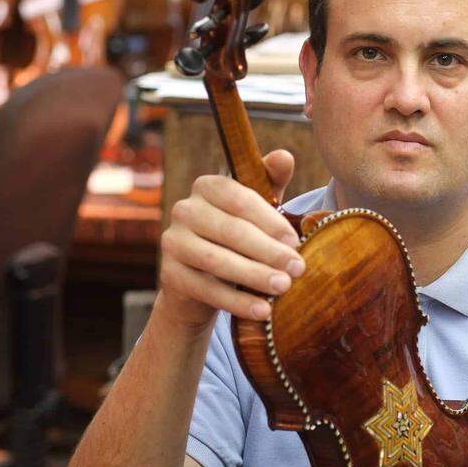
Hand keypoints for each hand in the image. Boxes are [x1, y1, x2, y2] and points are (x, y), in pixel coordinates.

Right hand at [157, 150, 303, 330]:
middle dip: (268, 251)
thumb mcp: (257, 209)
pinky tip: (263, 310)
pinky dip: (237, 301)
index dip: (270, 221)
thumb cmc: (238, 238)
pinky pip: (206, 289)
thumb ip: (270, 181)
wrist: (203, 283)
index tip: (296, 241)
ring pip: (217, 260)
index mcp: (208, 186)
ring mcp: (172, 242)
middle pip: (231, 231)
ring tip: (284, 287)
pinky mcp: (169, 274)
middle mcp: (184, 209)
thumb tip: (284, 156)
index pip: (240, 199)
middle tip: (298, 268)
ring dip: (254, 276)